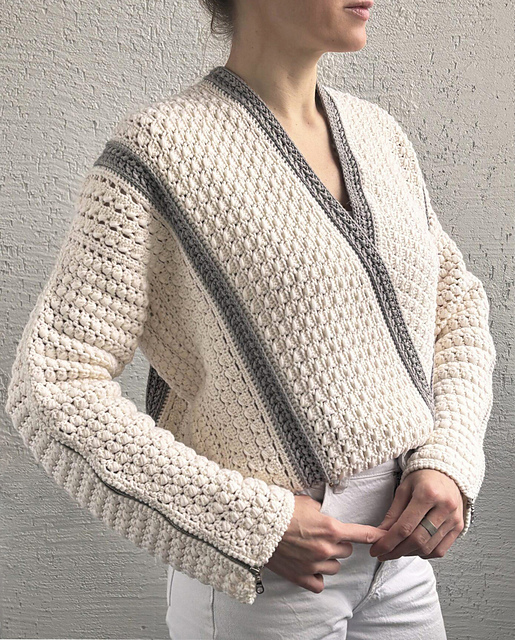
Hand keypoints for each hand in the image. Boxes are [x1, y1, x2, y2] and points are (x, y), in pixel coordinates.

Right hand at [266, 494, 386, 593]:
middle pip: (346, 552)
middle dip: (338, 545)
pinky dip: (316, 577)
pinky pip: (319, 584)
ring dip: (327, 560)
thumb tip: (328, 515)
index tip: (386, 538)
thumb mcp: (308, 503)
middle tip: (322, 537)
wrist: (260, 526)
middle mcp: (326, 548)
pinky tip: (309, 567)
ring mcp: (314, 564)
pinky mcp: (301, 577)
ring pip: (334, 568)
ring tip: (311, 550)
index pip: (361, 534)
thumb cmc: (283, 511)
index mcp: (331, 528)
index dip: (375, 536)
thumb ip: (324, 512)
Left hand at [369, 469, 465, 561]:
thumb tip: (381, 534)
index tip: (376, 549)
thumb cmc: (423, 478)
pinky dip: (425, 553)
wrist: (446, 472)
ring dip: (409, 553)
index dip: (388, 542)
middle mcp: (444, 507)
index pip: (405, 527)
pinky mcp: (459, 527)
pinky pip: (440, 550)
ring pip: (429, 548)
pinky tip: (414, 548)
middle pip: (417, 540)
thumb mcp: (403, 489)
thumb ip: (393, 513)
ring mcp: (454, 519)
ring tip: (397, 549)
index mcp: (428, 494)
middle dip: (397, 551)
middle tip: (383, 554)